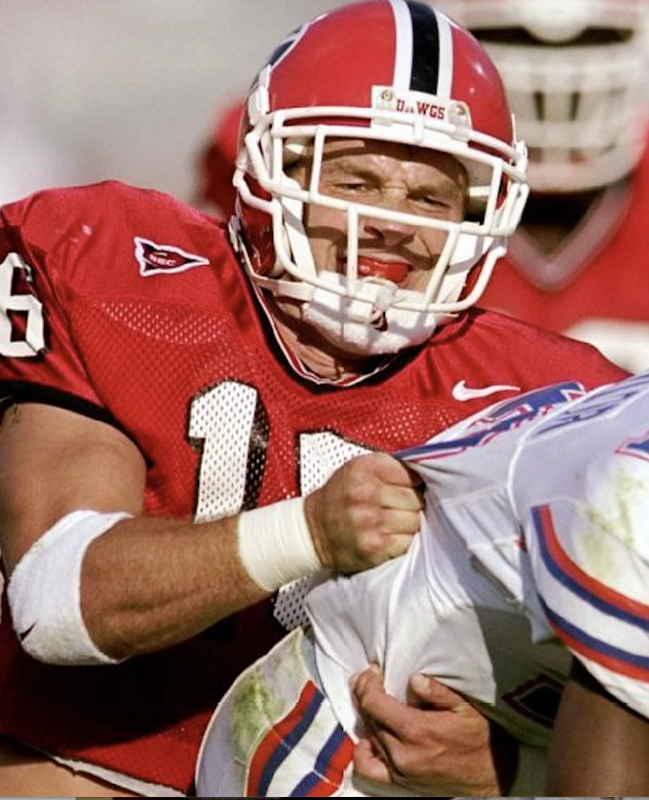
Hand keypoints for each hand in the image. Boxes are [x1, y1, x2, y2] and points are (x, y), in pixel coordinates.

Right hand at [304, 452, 423, 573]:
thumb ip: (390, 466)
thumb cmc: (340, 497)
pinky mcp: (374, 545)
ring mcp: (370, 520)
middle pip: (417, 498)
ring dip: (410, 523)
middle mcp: (366, 492)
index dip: (417, 483)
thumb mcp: (357, 469)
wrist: (312, 530)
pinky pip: (408, 541)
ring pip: (415, 520)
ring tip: (395, 522)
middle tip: (402, 507)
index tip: (411, 488)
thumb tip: (428, 472)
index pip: (413, 474)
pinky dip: (404, 541)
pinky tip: (390, 536)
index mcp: (365, 468)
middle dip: (415, 504)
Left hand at [351, 665, 516, 795]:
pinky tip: (369, 736)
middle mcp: (403, 753)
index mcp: (417, 730)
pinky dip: (363, 750)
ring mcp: (399, 770)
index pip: (373, 702)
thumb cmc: (479, 739)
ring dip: (366, 714)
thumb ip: (438, 691)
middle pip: (368, 716)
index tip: (373, 671)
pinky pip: (368, 768)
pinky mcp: (400, 782)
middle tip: (370, 677)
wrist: (490, 778)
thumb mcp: (466, 708)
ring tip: (371, 698)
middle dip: (364, 692)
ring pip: (369, 735)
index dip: (367, 683)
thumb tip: (414, 679)